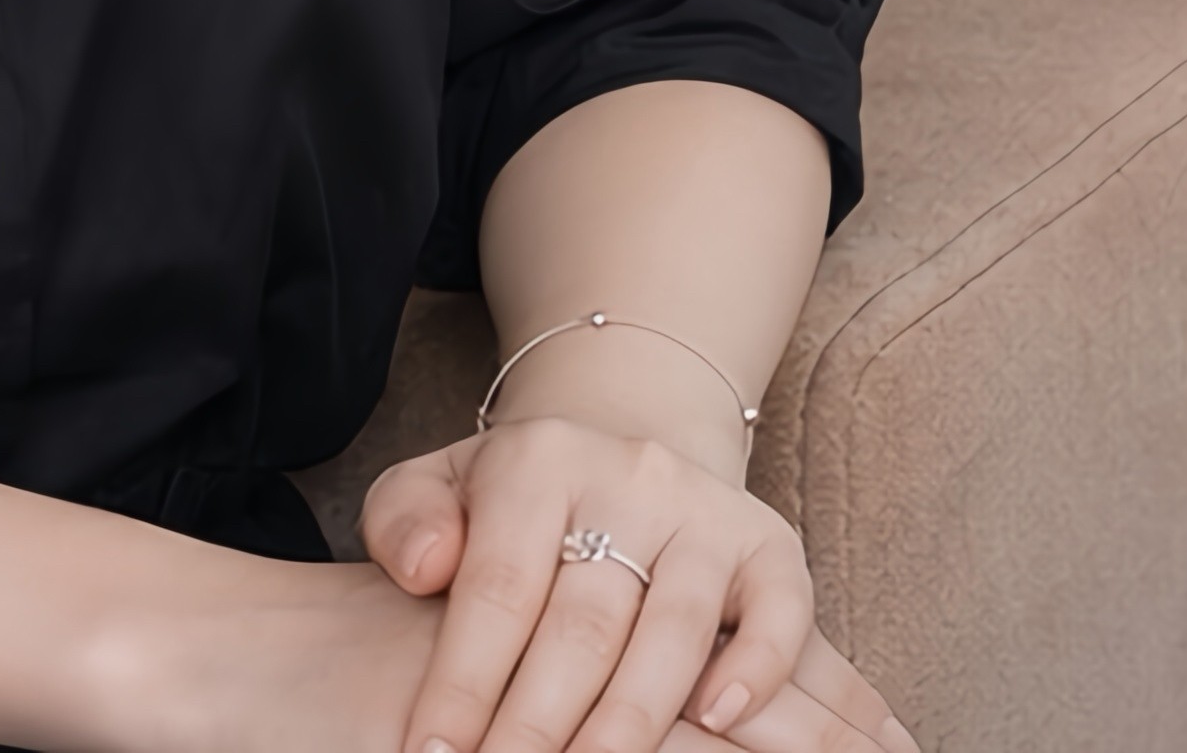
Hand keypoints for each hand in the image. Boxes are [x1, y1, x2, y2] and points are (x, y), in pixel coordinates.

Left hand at [357, 419, 916, 752]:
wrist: (617, 464)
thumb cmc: (510, 507)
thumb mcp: (437, 488)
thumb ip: (406, 520)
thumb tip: (422, 567)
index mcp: (537, 461)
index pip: (498, 587)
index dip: (463, 683)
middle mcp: (629, 476)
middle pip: (584, 624)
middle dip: (537, 725)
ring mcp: (704, 512)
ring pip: (673, 633)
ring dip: (628, 725)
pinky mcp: (768, 546)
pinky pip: (779, 612)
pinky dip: (754, 670)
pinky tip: (714, 722)